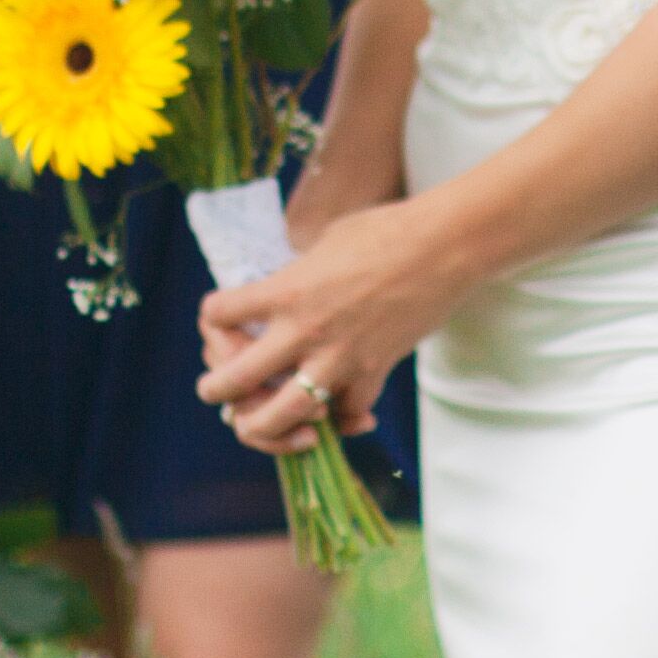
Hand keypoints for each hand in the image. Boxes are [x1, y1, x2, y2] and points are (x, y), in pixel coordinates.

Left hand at [198, 197, 443, 458]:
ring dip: (265, 427)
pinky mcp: (373, 374)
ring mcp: (338, 359)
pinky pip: (344, 413)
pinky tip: (333, 412)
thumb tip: (281, 294)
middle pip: (234, 380)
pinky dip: (337, 419)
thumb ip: (296, 276)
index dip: (213, 317)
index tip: (223, 317)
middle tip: (217, 390)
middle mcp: (303, 331)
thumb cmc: (385, 230)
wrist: (444, 247)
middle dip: (216, 390)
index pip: (217, 313)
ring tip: (259, 423)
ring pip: (284, 416)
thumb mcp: (322, 244)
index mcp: (284, 290)